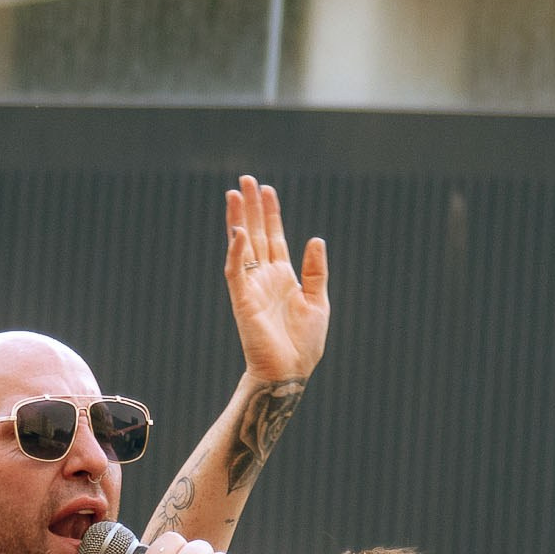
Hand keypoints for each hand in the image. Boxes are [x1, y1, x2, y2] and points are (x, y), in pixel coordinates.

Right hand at [226, 175, 329, 385]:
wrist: (290, 372)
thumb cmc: (305, 344)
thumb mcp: (319, 302)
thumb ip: (315, 271)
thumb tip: (315, 238)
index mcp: (284, 277)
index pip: (275, 237)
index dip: (271, 214)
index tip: (268, 190)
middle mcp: (265, 278)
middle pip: (256, 234)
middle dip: (251, 207)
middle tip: (246, 180)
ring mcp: (252, 287)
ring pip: (242, 246)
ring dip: (238, 220)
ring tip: (235, 194)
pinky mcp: (242, 300)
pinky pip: (236, 272)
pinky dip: (237, 252)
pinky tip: (239, 232)